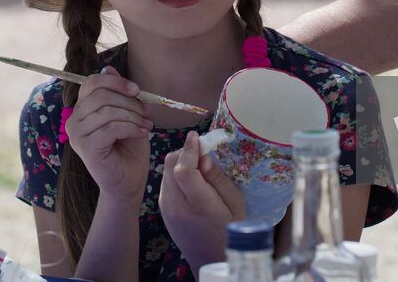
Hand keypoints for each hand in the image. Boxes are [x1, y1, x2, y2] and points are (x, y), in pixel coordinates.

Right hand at [62, 65, 151, 203]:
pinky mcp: (85, 148)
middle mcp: (74, 121)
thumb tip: (108, 69)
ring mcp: (77, 135)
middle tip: (147, 112)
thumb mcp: (127, 115)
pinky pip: (110, 127)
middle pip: (101, 95)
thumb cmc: (128, 148)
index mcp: (82, 109)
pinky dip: (131, 127)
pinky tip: (142, 133)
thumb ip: (118, 95)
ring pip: (107, 110)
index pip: (92, 83)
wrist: (129, 181)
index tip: (137, 90)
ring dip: (133, 115)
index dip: (116, 82)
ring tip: (146, 124)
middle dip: (129, 101)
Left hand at [159, 130, 246, 271]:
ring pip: (165, 172)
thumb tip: (204, 159)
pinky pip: (164, 183)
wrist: (211, 259)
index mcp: (198, 205)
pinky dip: (174, 174)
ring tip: (196, 164)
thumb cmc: (230, 231)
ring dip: (178, 162)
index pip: (184, 169)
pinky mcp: (163, 211)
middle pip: (170, 166)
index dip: (189, 149)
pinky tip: (189, 179)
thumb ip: (219, 179)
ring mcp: (166, 210)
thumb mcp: (235, 204)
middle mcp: (177, 206)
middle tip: (200, 150)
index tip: (196, 136)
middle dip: (184, 152)